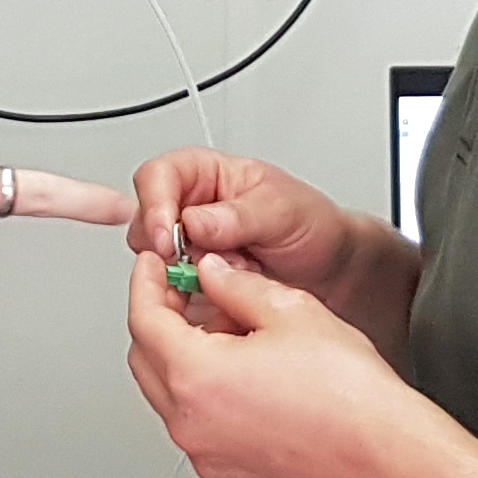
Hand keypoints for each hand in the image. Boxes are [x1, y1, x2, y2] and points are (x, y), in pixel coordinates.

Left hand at [124, 251, 436, 477]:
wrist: (388, 457)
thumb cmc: (352, 395)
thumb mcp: (291, 311)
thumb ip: (235, 285)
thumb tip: (211, 274)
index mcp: (198, 376)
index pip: (144, 319)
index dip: (146, 284)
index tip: (153, 268)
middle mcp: (192, 424)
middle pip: (145, 361)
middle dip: (159, 323)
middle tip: (187, 297)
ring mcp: (207, 459)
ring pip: (171, 400)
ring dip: (184, 365)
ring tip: (233, 343)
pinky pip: (199, 435)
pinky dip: (207, 406)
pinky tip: (247, 388)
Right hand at [131, 149, 361, 293]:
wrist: (332, 269)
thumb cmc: (312, 224)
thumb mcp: (281, 210)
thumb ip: (236, 215)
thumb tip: (193, 222)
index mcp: (205, 175)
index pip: (157, 178)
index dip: (154, 207)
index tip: (167, 239)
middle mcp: (190, 209)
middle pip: (145, 224)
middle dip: (165, 250)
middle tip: (194, 266)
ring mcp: (190, 249)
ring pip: (154, 265)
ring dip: (183, 279)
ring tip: (226, 278)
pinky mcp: (194, 283)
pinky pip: (173, 295)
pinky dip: (192, 302)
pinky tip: (221, 299)